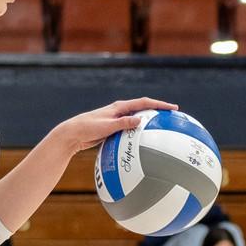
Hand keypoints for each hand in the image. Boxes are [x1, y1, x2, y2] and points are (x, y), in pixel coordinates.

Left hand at [56, 97, 176, 154]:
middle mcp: (119, 111)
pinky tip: (144, 142)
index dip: (159, 104)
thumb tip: (140, 120)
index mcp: (119, 107)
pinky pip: (130, 129)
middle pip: (143, 109)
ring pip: (137, 119)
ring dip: (149, 122)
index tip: (173, 108)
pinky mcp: (113, 128)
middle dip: (158, 111)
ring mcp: (117, 119)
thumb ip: (123, 123)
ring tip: (162, 128)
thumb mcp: (107, 126)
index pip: (144, 103)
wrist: (72, 134)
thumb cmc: (88, 128)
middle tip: (172, 116)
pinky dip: (139, 132)